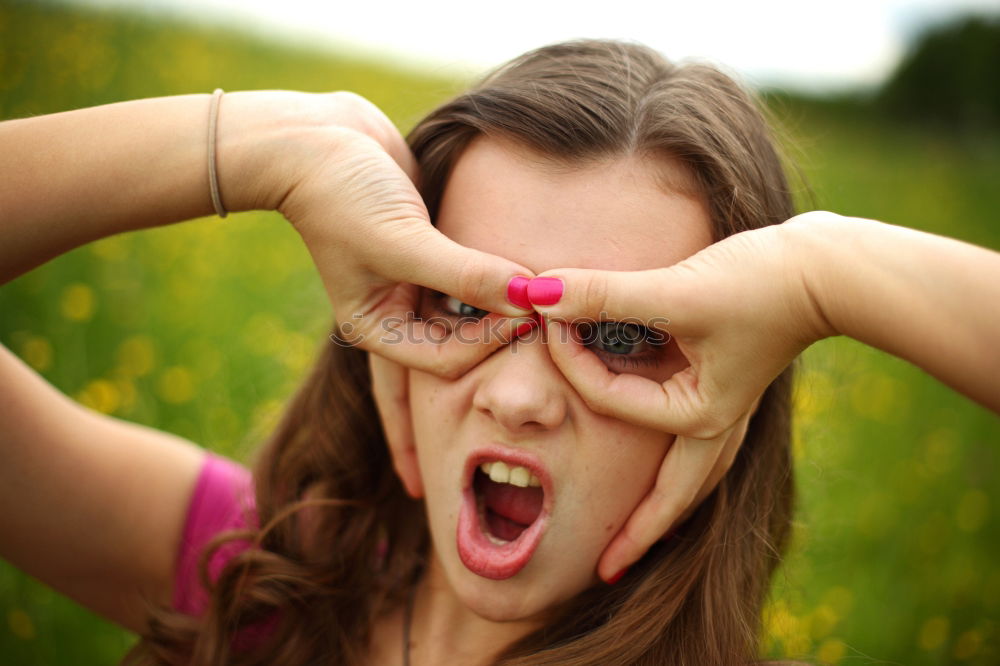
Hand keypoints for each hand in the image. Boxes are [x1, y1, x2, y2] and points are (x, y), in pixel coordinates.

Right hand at [220, 91, 534, 376]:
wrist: (312, 134)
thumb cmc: (342, 193)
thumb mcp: (404, 241)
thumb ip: (466, 275)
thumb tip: (529, 299)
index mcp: (378, 328)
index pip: (449, 359)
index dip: (493, 341)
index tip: (532, 310)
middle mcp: (397, 310)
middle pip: (466, 338)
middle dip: (504, 324)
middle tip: (550, 300)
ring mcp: (414, 277)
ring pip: (474, 302)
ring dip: (505, 293)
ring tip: (544, 278)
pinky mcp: (430, 243)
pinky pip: (473, 266)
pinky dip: (496, 264)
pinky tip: (526, 252)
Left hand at [526, 220, 829, 577]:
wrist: (830, 269)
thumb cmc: (757, 283)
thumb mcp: (674, 292)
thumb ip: (603, 295)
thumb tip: (538, 294)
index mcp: (697, 417)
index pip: (608, 397)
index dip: (568, 356)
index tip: (543, 314)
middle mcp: (715, 425)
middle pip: (671, 497)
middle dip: (637, 533)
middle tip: (604, 571)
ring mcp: (728, 410)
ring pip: (690, 475)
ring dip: (662, 505)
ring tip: (641, 538)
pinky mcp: (731, 385)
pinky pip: (697, 440)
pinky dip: (676, 458)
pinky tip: (668, 459)